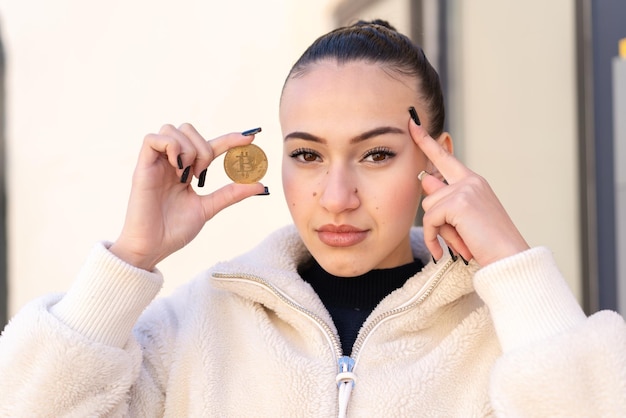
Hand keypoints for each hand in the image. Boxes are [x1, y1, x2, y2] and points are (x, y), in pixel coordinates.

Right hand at [110, 123, 265, 270]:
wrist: (152, 247)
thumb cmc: (174, 231)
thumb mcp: (208, 208)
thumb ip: (231, 194)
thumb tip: (260, 184)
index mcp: (186, 170)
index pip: (209, 145)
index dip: (229, 138)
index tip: (251, 137)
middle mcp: (171, 162)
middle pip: (188, 129)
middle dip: (204, 147)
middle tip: (202, 174)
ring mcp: (156, 163)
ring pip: (172, 129)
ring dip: (187, 148)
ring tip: (187, 174)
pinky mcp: (142, 167)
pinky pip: (151, 139)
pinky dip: (170, 146)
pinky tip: (177, 167)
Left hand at [408, 119, 529, 266]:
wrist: (508, 257)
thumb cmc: (487, 242)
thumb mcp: (464, 217)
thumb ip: (445, 199)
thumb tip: (425, 180)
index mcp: (473, 181)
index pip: (444, 157)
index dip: (426, 141)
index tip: (412, 122)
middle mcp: (470, 180)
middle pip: (429, 192)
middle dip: (435, 217)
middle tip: (458, 236)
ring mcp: (465, 189)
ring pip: (428, 207)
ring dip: (438, 230)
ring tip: (461, 241)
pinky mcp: (459, 203)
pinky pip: (429, 220)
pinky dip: (432, 238)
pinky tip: (443, 250)